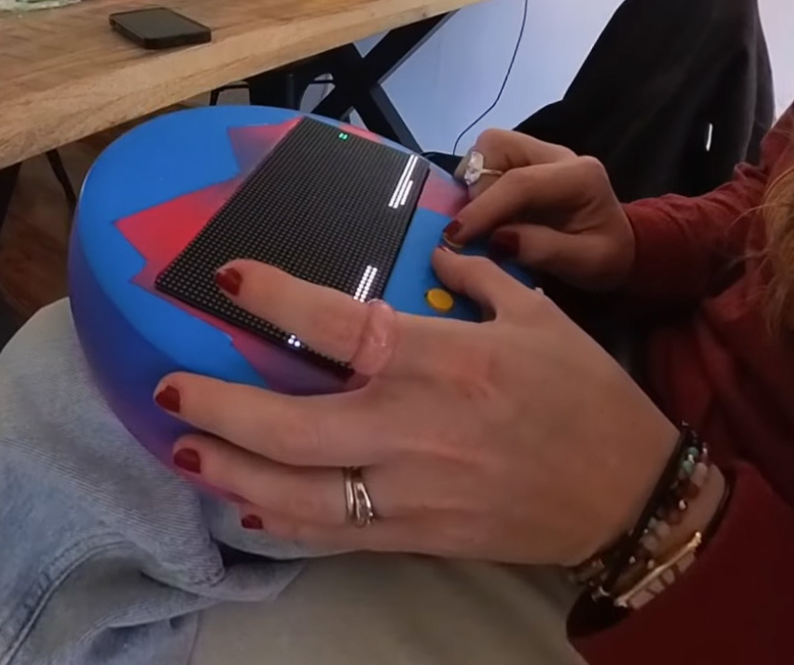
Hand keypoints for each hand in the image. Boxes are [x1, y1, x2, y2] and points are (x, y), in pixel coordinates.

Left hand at [153, 249, 678, 564]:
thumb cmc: (584, 396)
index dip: (277, 296)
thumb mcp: (538, 315)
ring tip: (182, 450)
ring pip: (298, 491)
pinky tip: (246, 502)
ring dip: (230, 471)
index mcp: (441, 359)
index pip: (340, 323)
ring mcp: (409, 490)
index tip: (229, 277)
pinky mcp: (417, 535)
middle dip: (218, 407)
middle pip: (291, 424)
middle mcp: (411, 426)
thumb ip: (477, 279)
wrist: (628, 495)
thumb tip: (434, 258)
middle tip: (165, 391)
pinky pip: (334, 532)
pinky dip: (282, 520)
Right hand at [450, 129, 635, 291]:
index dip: (483, 210)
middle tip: (479, 230)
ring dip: (474, 184)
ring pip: (486, 148)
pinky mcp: (521, 158)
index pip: (519, 183)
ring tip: (486, 220)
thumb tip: (497, 239)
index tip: (455, 238)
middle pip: (495, 146)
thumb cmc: (605, 256)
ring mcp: (536, 151)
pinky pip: (485, 159)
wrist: (616, 244)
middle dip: (476, 190)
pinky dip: (476, 184)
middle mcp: (556, 154)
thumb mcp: (586, 264)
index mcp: (580, 176)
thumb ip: (543, 251)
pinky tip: (488, 212)